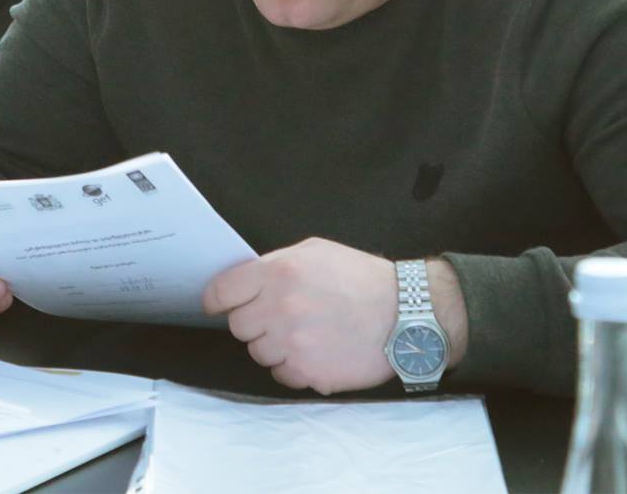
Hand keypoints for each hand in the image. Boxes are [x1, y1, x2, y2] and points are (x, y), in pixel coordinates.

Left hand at [202, 238, 465, 394]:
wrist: (407, 314)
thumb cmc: (362, 279)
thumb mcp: (315, 251)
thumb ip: (275, 263)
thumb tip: (246, 281)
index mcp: (278, 272)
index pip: (222, 292)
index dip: (218, 299)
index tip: (219, 304)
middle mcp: (280, 307)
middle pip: (238, 326)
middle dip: (253, 321)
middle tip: (277, 317)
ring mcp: (294, 343)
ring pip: (258, 353)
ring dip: (274, 345)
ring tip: (304, 333)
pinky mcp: (309, 373)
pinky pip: (281, 375)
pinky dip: (293, 367)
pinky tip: (315, 352)